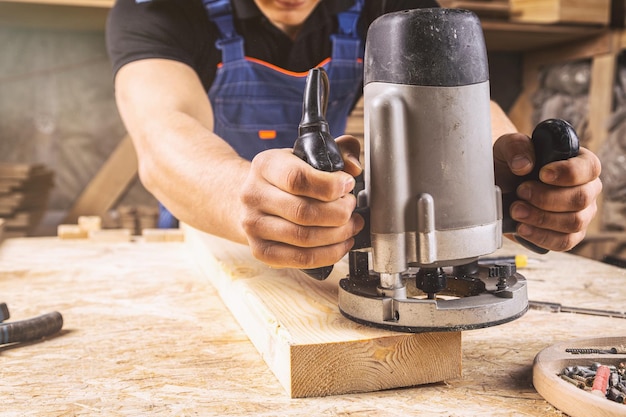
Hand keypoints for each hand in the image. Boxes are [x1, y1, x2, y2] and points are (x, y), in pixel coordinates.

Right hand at [240, 135, 363, 267]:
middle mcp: (253, 195)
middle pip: (303, 212)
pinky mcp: (261, 250)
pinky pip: (301, 259)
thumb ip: (338, 152)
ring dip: (338, 234)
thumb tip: (354, 169)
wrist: (255, 197)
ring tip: (350, 225)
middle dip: (339, 213)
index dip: (330, 185)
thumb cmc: (287, 176)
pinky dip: (329, 254)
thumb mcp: (309, 154)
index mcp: (265, 165)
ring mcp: (253, 226)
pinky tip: (340, 243)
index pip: (297, 179)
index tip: (347, 185)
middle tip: (351, 208)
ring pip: (304, 238)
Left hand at [493, 132, 601, 250]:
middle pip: (580, 198)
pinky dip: (541, 237)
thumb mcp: (507, 147)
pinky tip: (522, 228)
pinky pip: (563, 242)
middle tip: (520, 193)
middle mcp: (587, 189)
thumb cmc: (510, 164)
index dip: (568, 173)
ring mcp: (581, 214)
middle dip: (546, 198)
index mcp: (580, 163)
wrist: (499, 186)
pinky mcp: (568, 235)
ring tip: (516, 211)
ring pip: (574, 223)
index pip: (589, 168)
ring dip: (541, 219)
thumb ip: (516, 147)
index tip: (543, 174)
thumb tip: (524, 165)